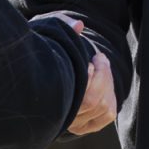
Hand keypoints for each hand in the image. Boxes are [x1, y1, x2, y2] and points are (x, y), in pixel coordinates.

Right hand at [39, 13, 117, 134]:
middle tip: (98, 57)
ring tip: (100, 64)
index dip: (89, 77)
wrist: (37, 65)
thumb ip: (62, 25)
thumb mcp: (48, 29)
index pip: (76, 95)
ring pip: (101, 107)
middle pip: (91, 101)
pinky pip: (107, 115)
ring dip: (107, 82)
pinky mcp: (84, 123)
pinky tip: (103, 81)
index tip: (88, 62)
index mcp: (47, 94)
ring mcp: (73, 121)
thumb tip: (79, 26)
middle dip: (102, 76)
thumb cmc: (43, 45)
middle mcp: (59, 113)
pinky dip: (111, 97)